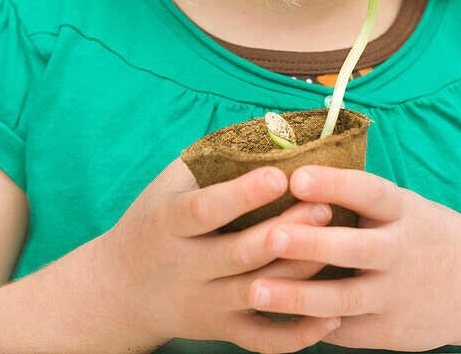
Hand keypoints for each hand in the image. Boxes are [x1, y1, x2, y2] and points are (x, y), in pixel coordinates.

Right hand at [91, 158, 342, 352]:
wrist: (122, 289)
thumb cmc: (155, 223)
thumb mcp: (167, 185)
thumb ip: (211, 161)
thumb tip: (271, 128)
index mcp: (167, 224)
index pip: (204, 210)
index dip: (241, 194)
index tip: (278, 174)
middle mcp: (185, 267)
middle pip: (241, 254)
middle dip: (286, 231)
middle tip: (325, 206)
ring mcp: (204, 303)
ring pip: (261, 293)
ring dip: (301, 273)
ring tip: (338, 245)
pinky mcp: (221, 331)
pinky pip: (264, 341)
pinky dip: (300, 334)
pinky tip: (332, 315)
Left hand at [247, 165, 460, 349]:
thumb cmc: (420, 233)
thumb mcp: (402, 207)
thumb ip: (356, 199)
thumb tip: (287, 174)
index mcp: (404, 212)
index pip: (370, 193)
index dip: (335, 184)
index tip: (298, 177)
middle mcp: (403, 253)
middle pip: (355, 249)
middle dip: (312, 243)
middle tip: (270, 237)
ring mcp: (398, 296)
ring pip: (345, 299)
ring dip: (298, 296)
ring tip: (254, 290)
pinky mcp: (391, 332)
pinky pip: (345, 329)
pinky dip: (309, 325)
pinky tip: (271, 318)